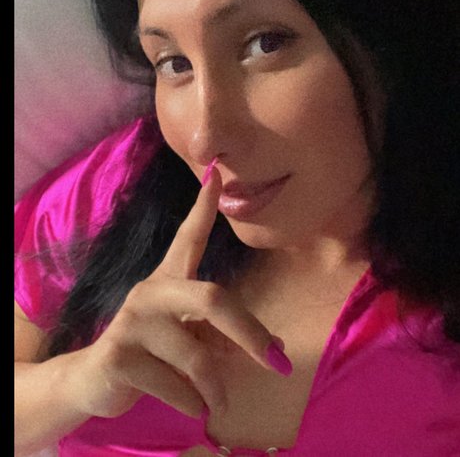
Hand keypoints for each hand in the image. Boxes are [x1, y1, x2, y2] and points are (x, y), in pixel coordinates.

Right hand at [69, 165, 289, 419]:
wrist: (94, 380)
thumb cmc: (153, 352)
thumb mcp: (193, 340)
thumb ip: (227, 337)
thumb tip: (276, 348)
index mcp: (170, 280)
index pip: (189, 237)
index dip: (203, 206)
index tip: (216, 174)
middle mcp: (151, 290)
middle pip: (213, 299)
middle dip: (250, 333)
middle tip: (277, 362)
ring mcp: (133, 320)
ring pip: (196, 355)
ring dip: (216, 387)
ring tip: (219, 403)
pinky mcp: (118, 354)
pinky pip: (174, 384)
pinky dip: (193, 403)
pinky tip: (193, 407)